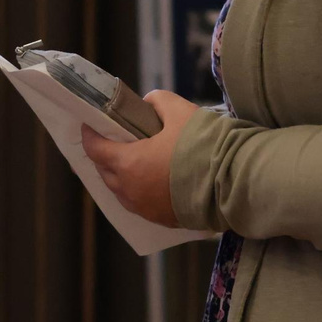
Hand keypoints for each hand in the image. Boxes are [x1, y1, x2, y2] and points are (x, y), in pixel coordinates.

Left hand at [80, 92, 201, 226]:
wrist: (231, 183)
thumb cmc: (202, 145)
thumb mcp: (180, 111)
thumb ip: (159, 102)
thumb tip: (149, 103)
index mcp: (128, 164)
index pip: (95, 149)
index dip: (89, 135)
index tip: (89, 125)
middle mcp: (130, 191)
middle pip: (105, 172)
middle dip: (103, 155)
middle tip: (111, 140)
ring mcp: (145, 209)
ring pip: (121, 192)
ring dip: (120, 176)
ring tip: (130, 160)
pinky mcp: (162, 220)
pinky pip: (139, 204)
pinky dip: (137, 191)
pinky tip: (150, 180)